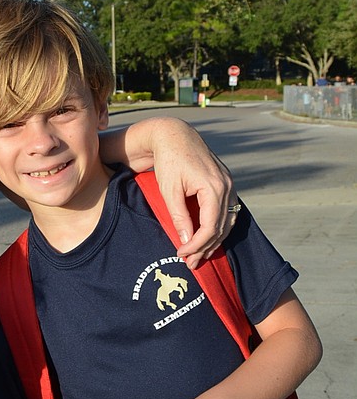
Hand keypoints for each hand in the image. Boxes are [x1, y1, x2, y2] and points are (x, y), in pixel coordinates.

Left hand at [148, 120, 234, 268]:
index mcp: (214, 187)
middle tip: (191, 263)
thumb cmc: (169, 161)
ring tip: (199, 255)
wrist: (175, 135)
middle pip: (222, 227)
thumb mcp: (169, 191)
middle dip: (206, 247)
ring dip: (214, 240)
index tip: (181, 254)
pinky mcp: (226, 183)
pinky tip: (207, 237)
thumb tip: (185, 242)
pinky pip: (228, 210)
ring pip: (228, 221)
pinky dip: (219, 226)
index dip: (196, 245)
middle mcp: (227, 186)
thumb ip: (179, 217)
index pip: (210, 227)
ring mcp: (229, 184)